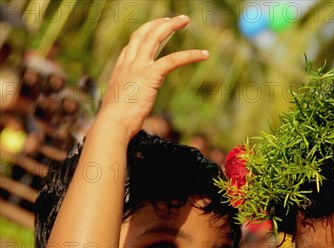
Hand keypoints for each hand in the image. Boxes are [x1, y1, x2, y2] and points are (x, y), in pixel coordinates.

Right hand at [98, 16, 207, 138]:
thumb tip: (130, 107)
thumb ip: (127, 98)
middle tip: (174, 19)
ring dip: (171, 26)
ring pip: (155, 37)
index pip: (132, 45)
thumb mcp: (119, 105)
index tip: (155, 28)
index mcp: (120, 69)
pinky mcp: (151, 76)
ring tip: (185, 20)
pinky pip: (173, 59)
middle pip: (143, 34)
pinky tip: (203, 54)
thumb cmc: (116, 122)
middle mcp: (128, 63)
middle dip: (159, 23)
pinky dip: (190, 55)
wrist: (113, 124)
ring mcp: (138, 67)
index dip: (144, 34)